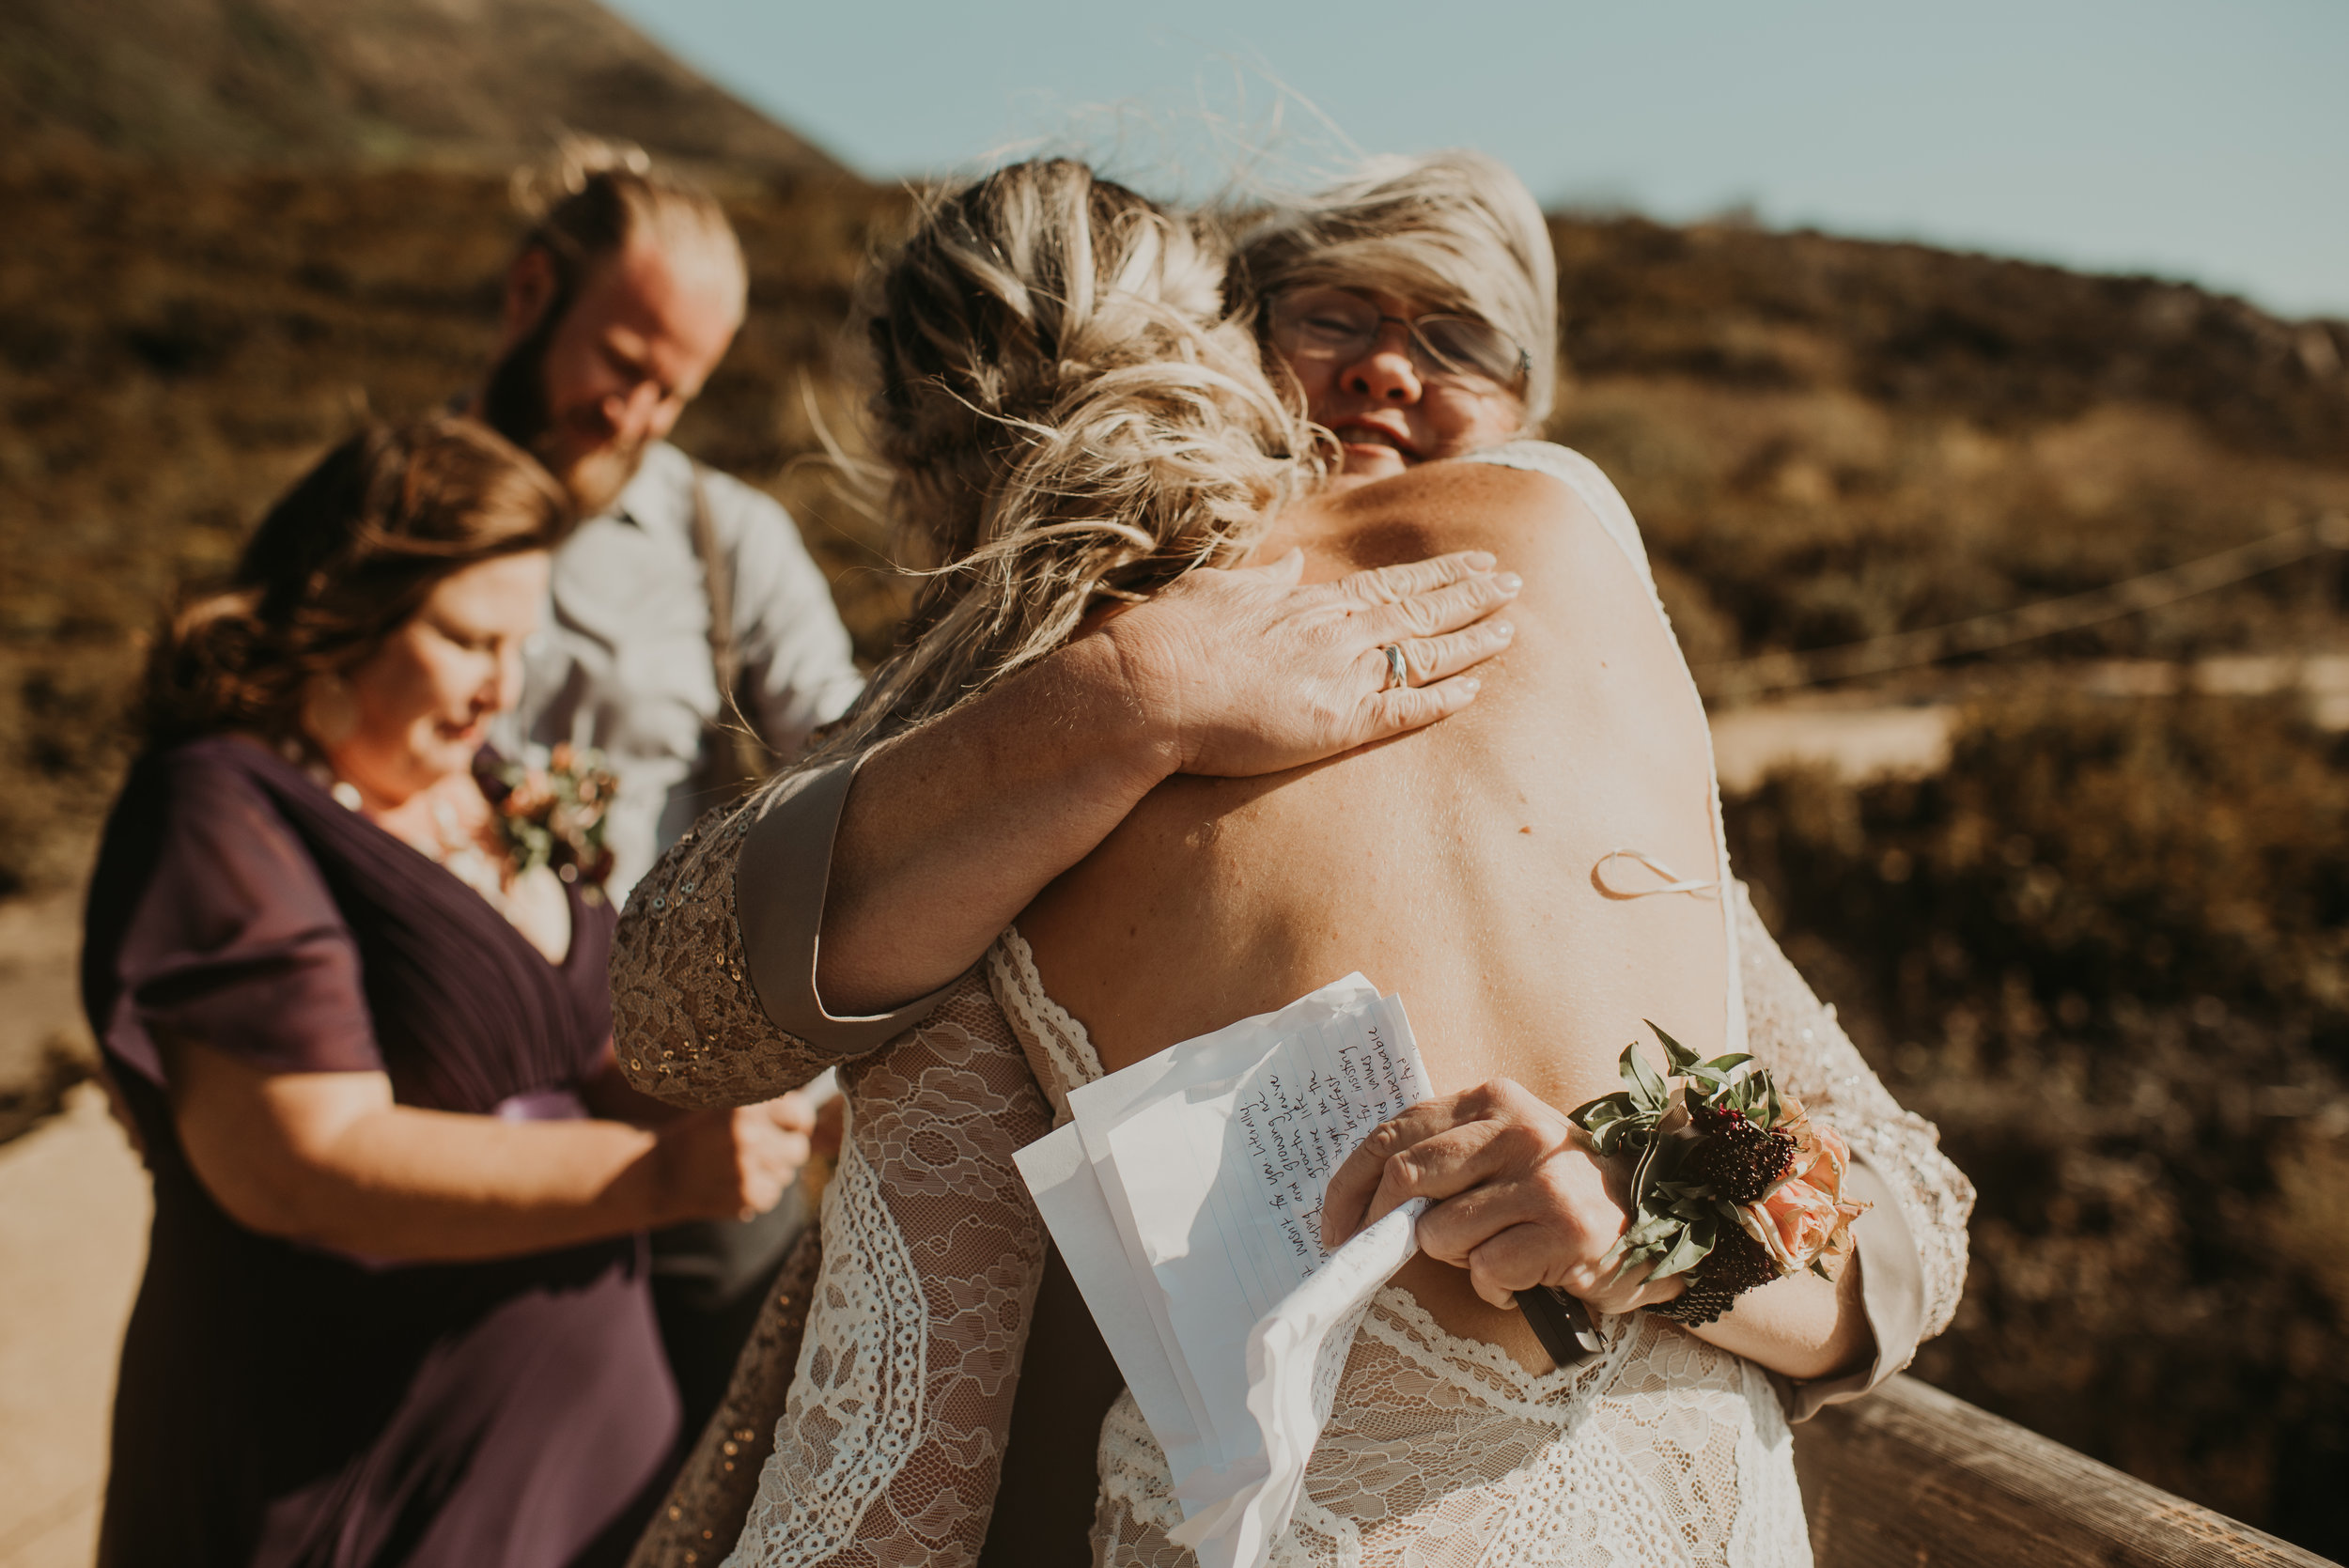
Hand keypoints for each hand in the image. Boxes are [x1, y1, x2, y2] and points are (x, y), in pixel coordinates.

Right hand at [652, 1091, 817, 1222]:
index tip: (788, 1126)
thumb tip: (810, 1116)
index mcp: (744, 1107)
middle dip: (786, 1150)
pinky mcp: (742, 1197)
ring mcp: (745, 1169)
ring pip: (787, 1174)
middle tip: (764, 1149)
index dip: (797, 1122)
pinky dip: (759, 1193)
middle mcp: (747, 1136)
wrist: (661, 1172)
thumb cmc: (702, 1135)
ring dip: (771, 1173)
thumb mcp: (727, 1107)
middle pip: (798, 1149)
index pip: (800, 1114)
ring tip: (741, 1166)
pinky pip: (772, 1196)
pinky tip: (736, 1183)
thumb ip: (766, 1108)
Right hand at [1100, 548, 1520, 776]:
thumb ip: (1266, 578)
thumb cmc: (1171, 639)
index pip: (1389, 582)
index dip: (1438, 573)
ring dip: (1471, 639)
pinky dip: (1442, 700)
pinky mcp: (1336, 723)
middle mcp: (1336, 632)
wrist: (1149, 685)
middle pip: (1420, 610)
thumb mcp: (1221, 590)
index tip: (1475, 559)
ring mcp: (1340, 676)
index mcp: (1308, 602)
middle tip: (1514, 581)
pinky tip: (1476, 690)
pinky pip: (1404, 711)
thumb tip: (1296, 560)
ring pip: (1425, 652)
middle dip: (1471, 595)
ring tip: (1511, 626)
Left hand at [1321, 1078, 1682, 1314]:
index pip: (1393, 1133)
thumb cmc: (1557, 1191)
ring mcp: (1543, 1179)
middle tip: (1381, 1256)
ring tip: (1495, 1254)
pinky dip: (1494, 1288)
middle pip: (1405, 1178)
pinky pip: (1486, 1270)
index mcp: (1492, 1100)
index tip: (1334, 1227)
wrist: (1655, 1219)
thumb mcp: (1503, 1151)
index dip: (1348, 1186)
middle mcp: (1517, 1129)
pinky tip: (1526, 1276)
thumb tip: (1361, 1204)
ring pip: (1441, 1234)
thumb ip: (1444, 1158)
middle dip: (1382, 1228)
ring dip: (1455, 1261)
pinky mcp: (1564, 1230)